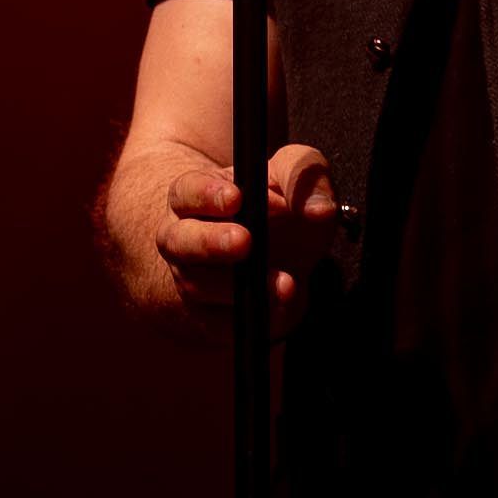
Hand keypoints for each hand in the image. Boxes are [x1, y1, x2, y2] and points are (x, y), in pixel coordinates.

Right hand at [155, 141, 338, 337]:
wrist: (283, 253)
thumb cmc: (279, 203)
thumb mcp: (294, 174)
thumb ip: (303, 176)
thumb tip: (319, 208)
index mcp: (195, 195)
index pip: (186, 191)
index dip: (206, 194)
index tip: (237, 197)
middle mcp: (183, 237)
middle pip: (178, 241)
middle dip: (210, 242)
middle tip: (245, 241)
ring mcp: (192, 279)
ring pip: (198, 286)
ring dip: (238, 286)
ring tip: (284, 283)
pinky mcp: (209, 317)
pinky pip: (219, 323)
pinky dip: (250, 317)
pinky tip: (279, 308)